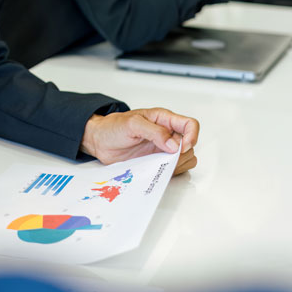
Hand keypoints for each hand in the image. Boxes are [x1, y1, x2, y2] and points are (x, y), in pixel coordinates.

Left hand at [80, 108, 198, 175]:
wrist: (100, 141)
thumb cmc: (113, 127)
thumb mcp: (133, 124)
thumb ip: (154, 131)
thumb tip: (173, 144)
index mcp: (164, 119)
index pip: (190, 125)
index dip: (191, 137)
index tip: (180, 148)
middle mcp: (167, 134)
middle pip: (190, 145)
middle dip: (182, 154)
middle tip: (165, 157)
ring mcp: (163, 149)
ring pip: (185, 158)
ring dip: (177, 164)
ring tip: (159, 163)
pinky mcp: (157, 161)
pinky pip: (173, 169)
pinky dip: (169, 172)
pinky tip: (156, 169)